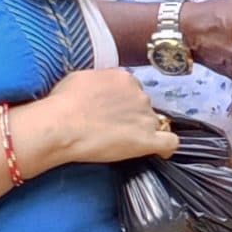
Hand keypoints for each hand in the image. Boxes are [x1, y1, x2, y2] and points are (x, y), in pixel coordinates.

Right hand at [23, 69, 177, 168]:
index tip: (114, 110)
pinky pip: (170, 143)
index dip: (124, 101)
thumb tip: (102, 88)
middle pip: (143, 105)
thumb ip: (100, 82)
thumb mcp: (80, 79)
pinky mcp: (147, 140)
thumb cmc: (63, 103)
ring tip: (126, 141)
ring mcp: (146, 118)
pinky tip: (161, 152)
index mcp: (124, 78)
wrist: (61, 126)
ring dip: (145, 130)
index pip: (132, 89)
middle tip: (114, 127)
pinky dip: (167, 148)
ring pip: (156, 123)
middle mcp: (139, 95)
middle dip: (133, 115)